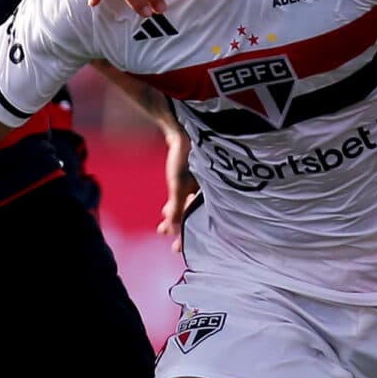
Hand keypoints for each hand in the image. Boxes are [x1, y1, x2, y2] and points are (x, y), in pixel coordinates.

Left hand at [156, 128, 198, 253]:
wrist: (184, 128)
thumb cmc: (186, 156)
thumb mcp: (178, 184)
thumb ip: (176, 206)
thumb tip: (171, 228)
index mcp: (212, 193)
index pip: (201, 221)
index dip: (189, 236)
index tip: (178, 249)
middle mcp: (209, 190)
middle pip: (195, 216)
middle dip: (182, 229)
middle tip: (172, 243)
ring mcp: (201, 184)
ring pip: (188, 207)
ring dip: (176, 217)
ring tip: (164, 228)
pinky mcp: (193, 178)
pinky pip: (185, 197)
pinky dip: (176, 205)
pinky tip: (165, 212)